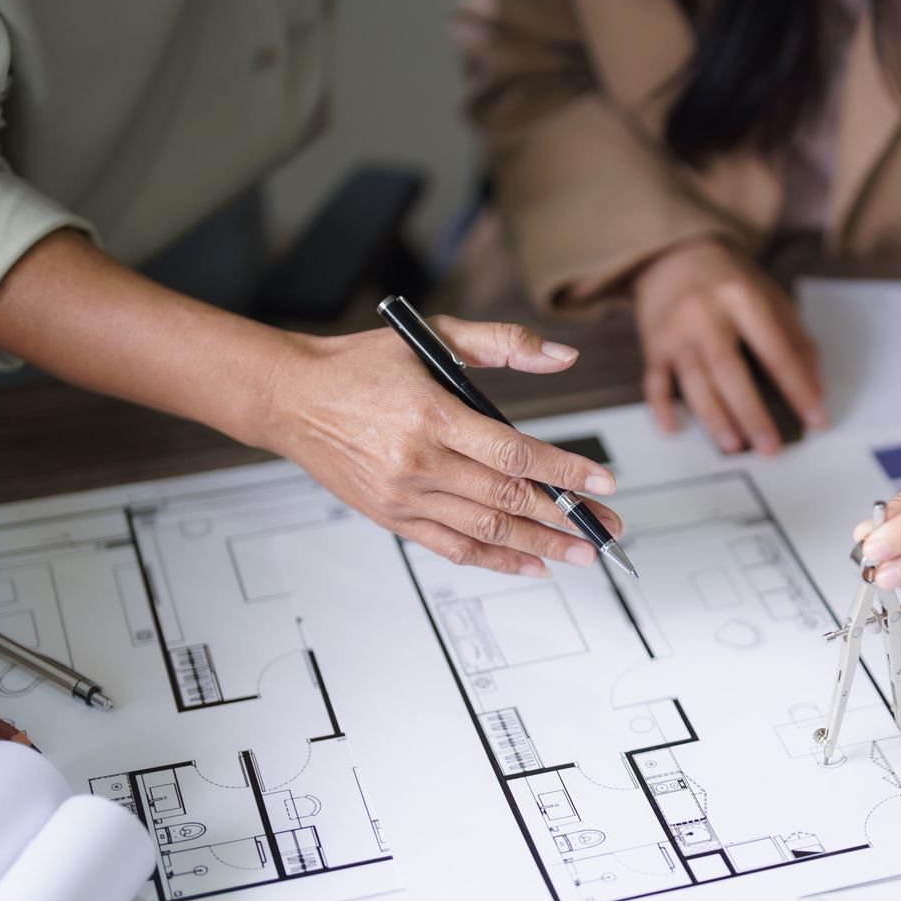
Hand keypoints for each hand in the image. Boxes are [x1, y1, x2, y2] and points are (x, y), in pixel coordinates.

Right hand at [266, 318, 622, 577]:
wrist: (293, 398)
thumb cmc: (361, 366)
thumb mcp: (432, 335)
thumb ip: (502, 343)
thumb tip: (563, 356)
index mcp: (431, 414)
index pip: (513, 452)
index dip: (563, 471)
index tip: (602, 482)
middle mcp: (417, 461)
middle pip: (507, 499)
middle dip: (566, 517)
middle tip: (608, 528)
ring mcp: (404, 496)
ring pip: (486, 531)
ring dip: (542, 546)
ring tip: (583, 553)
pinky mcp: (392, 518)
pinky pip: (453, 549)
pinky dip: (497, 561)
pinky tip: (533, 565)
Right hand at [631, 237, 825, 453]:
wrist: (671, 252)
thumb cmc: (726, 278)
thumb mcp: (769, 295)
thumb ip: (796, 339)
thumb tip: (816, 387)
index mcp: (742, 298)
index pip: (776, 351)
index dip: (798, 388)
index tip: (815, 417)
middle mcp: (706, 314)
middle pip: (729, 371)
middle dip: (752, 413)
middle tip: (770, 446)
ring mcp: (675, 331)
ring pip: (694, 380)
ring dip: (714, 417)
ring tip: (733, 444)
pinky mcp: (652, 344)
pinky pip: (654, 380)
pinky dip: (660, 406)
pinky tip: (671, 427)